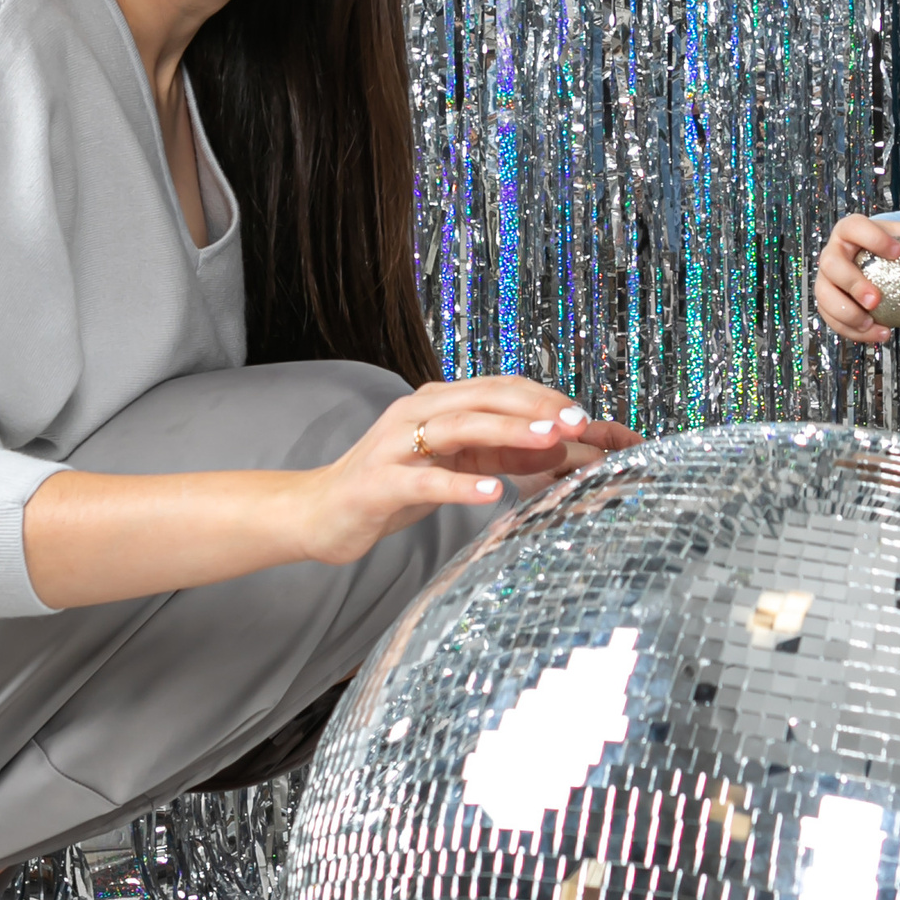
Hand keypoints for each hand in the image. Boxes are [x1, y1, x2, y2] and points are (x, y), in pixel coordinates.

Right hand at [298, 376, 639, 563]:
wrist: (318, 512)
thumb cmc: (389, 486)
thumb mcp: (451, 465)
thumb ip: (497, 454)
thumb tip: (555, 448)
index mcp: (435, 404)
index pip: (497, 388)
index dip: (541, 397)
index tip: (582, 414)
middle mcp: (415, 413)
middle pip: (484, 398)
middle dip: (535, 408)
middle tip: (577, 422)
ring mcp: (394, 446)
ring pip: (459, 427)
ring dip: (508, 432)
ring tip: (550, 441)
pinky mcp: (378, 483)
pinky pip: (425, 480)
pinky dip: (460, 484)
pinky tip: (493, 491)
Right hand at [813, 214, 899, 346]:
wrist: (882, 264)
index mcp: (850, 230)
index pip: (855, 227)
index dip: (871, 238)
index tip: (897, 252)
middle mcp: (832, 253)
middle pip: (831, 264)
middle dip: (851, 284)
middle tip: (875, 300)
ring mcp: (826, 279)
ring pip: (825, 297)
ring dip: (847, 314)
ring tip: (872, 324)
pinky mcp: (827, 303)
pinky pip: (834, 320)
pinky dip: (854, 332)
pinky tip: (880, 334)